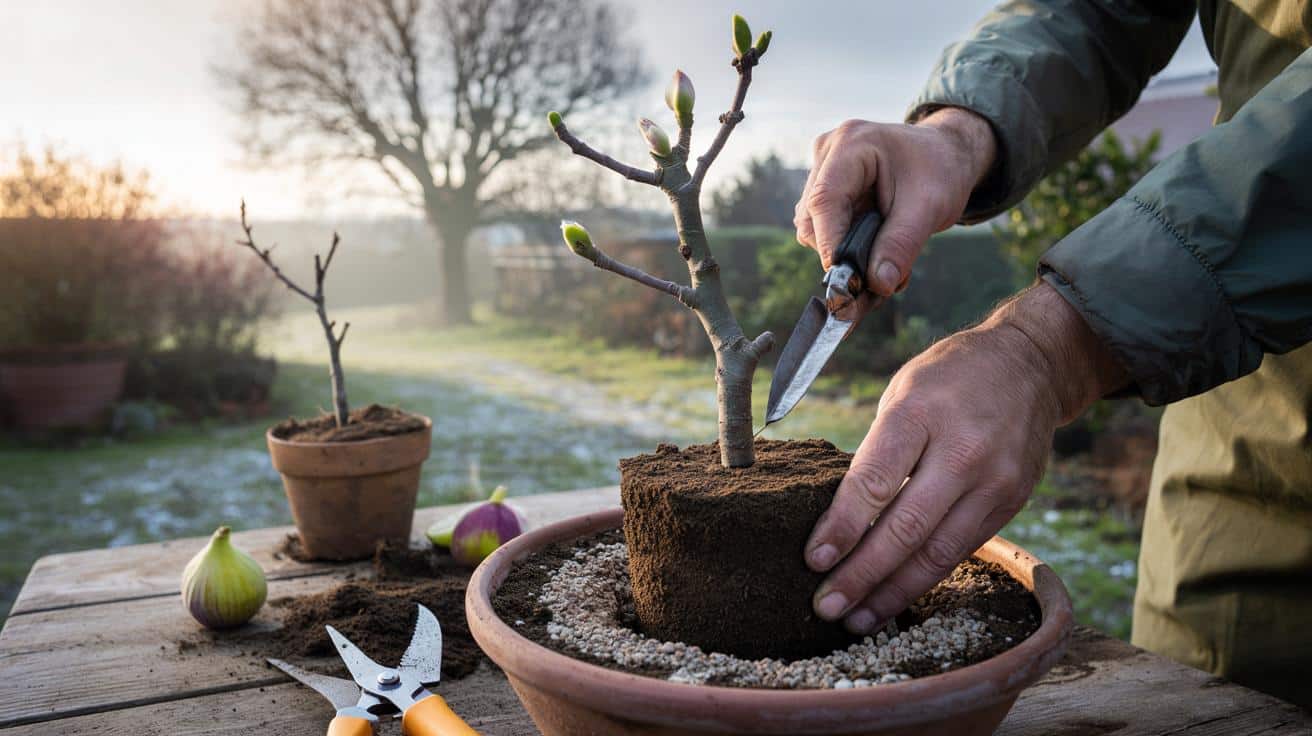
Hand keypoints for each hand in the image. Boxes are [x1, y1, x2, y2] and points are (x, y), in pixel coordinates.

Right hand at [794, 108, 995, 294]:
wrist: (944, 153)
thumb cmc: (940, 170)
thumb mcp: (930, 207)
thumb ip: (901, 245)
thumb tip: (878, 284)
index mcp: (852, 144)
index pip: (825, 201)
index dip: (830, 244)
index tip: (847, 280)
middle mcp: (828, 151)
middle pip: (812, 218)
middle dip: (840, 251)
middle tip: (878, 275)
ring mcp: (822, 167)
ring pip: (812, 226)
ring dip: (842, 249)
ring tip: (882, 255)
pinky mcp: (823, 184)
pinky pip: (820, 224)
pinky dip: (843, 242)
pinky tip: (872, 242)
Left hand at [806, 283, 1127, 633]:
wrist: (1030, 365)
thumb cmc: (948, 377)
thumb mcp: (901, 393)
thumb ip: (877, 453)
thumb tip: (842, 521)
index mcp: (920, 414)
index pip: (873, 482)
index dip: (841, 528)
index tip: (814, 561)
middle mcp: (962, 450)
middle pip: (905, 528)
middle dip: (861, 575)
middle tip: (827, 606)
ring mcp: (993, 480)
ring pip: (936, 552)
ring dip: (892, 592)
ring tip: (857, 619)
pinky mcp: (1011, 502)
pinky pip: (961, 550)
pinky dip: (925, 579)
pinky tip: (897, 597)